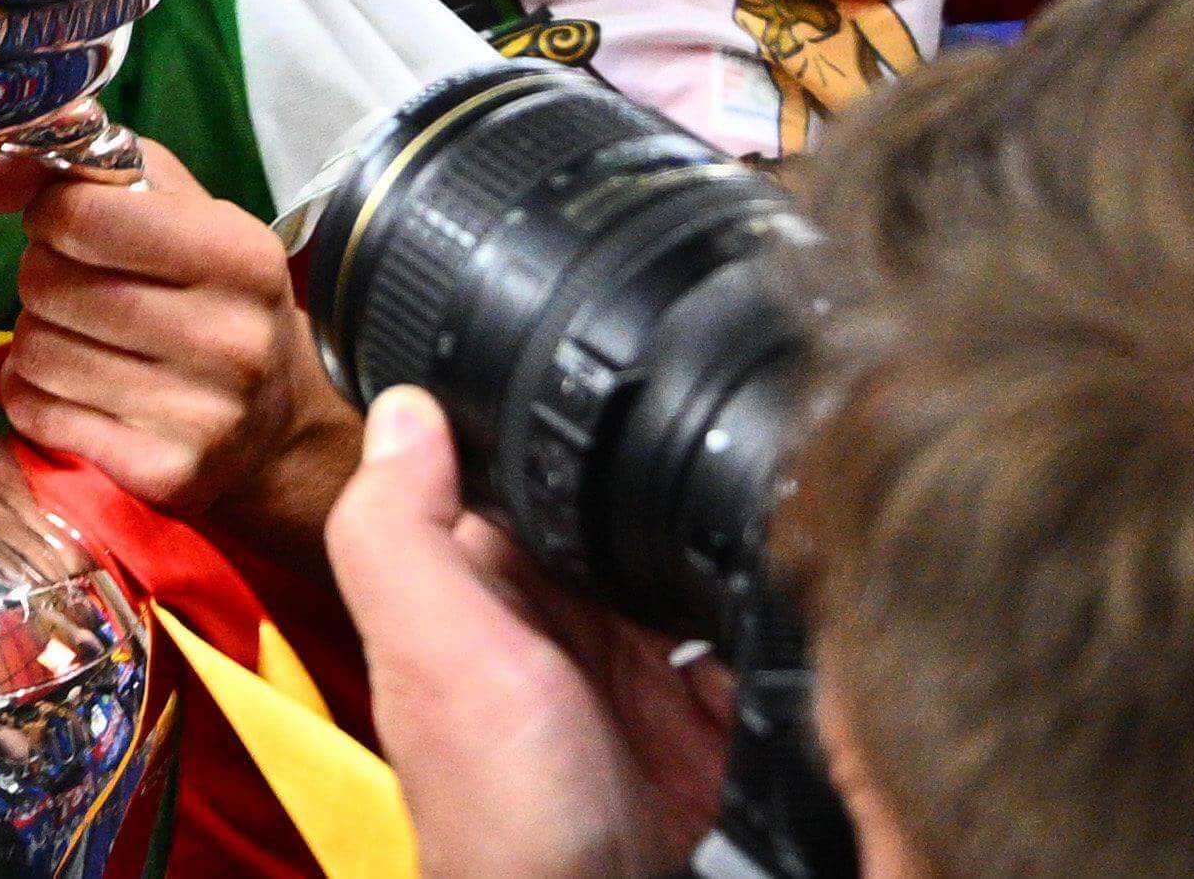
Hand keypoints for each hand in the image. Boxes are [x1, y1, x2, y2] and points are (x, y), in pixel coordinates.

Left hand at [0, 136, 358, 554]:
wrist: (277, 424)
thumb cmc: (213, 295)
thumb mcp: (178, 210)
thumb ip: (84, 172)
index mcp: (240, 255)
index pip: (82, 215)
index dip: (50, 213)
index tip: (65, 225)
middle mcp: (230, 337)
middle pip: (48, 283)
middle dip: (41, 275)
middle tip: (75, 285)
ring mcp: (201, 415)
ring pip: (35, 350)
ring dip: (36, 336)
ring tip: (80, 336)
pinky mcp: (163, 473)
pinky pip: (35, 413)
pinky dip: (34, 392)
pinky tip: (75, 387)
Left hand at [327, 389, 730, 878]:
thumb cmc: (501, 811)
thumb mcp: (434, 652)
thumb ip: (398, 531)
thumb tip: (402, 402)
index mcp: (478, 591)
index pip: (521, 474)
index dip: (562, 430)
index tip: (626, 383)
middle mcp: (552, 626)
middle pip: (623, 520)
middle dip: (672, 497)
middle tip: (734, 474)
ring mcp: (629, 678)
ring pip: (694, 578)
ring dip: (735, 562)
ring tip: (773, 552)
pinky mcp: (695, 731)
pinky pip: (748, 657)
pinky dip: (777, 640)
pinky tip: (795, 629)